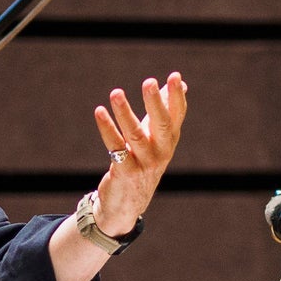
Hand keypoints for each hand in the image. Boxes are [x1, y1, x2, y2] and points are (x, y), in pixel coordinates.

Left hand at [91, 72, 187, 236]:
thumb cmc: (143, 162)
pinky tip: (99, 112)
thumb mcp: (157, 138)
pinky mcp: (125, 172)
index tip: (174, 76)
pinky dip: (107, 129)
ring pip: (135, 135)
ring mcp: (144, 164)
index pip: (176, 115)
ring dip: (124, 113)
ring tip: (116, 93)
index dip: (176, 96)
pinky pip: (115, 147)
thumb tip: (180, 84)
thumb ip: (167, 111)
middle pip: (160, 124)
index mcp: (169, 140)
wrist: (127, 204)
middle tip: (149, 82)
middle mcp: (161, 152)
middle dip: (155, 103)